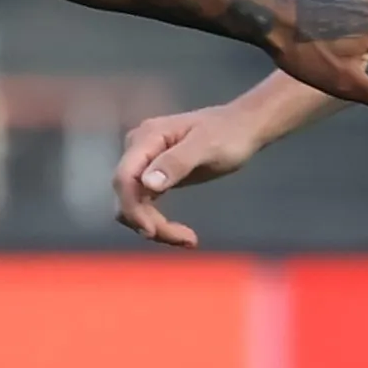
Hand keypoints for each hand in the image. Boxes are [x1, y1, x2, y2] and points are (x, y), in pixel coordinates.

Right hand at [112, 104, 275, 247]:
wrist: (242, 127)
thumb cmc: (229, 134)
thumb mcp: (208, 146)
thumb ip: (177, 162)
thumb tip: (147, 184)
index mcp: (147, 138)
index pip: (125, 178)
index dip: (132, 208)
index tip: (153, 231)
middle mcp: (139, 150)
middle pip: (127, 196)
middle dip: (149, 223)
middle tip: (186, 240)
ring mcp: (145, 164)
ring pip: (134, 205)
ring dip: (156, 227)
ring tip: (188, 240)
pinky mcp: (154, 177)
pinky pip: (145, 205)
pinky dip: (159, 223)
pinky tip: (183, 235)